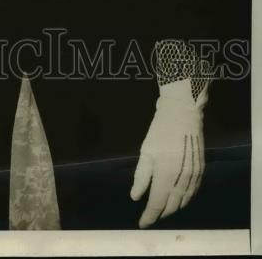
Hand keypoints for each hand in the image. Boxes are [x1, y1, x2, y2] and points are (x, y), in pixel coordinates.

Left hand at [130, 80, 204, 227]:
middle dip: (160, 214)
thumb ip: (141, 177)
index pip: (157, 204)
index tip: (141, 223)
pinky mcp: (201, 171)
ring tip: (162, 210)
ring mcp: (194, 177)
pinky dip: (184, 200)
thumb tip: (135, 198)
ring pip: (184, 202)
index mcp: (166, 175)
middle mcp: (182, 180)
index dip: (149, 216)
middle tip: (150, 216)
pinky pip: (192, 193)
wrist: (183, 114)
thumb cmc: (160, 131)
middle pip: (172, 206)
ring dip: (173, 209)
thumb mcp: (146, 152)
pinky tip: (177, 199)